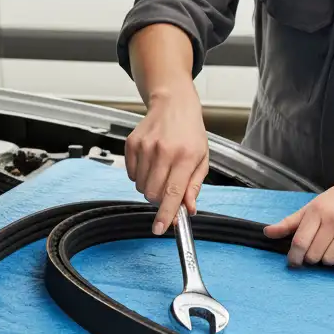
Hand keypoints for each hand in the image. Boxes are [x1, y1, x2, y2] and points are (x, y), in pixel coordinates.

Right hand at [124, 86, 208, 234]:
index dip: (166, 214)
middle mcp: (163, 151)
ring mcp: (145, 147)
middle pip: (153, 194)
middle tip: (169, 189)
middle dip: (160, 199)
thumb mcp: (202, 159)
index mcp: (185, 156)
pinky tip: (151, 162)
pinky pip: (131, 174)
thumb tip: (189, 209)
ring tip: (162, 170)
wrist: (173, 105)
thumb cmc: (191, 133)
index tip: (159, 228)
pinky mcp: (131, 144)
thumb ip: (194, 186)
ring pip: (140, 186)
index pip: (172, 193)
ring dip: (150, 187)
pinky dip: (140, 176)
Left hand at [263, 175, 333, 267]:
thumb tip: (268, 232)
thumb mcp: (312, 206)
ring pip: (331, 259)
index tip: (294, 262)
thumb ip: (290, 222)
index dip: (294, 257)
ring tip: (329, 250)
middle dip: (311, 258)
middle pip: (314, 254)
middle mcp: (333, 219)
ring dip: (327, 261)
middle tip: (315, 252)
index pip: (300, 241)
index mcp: (317, 211)